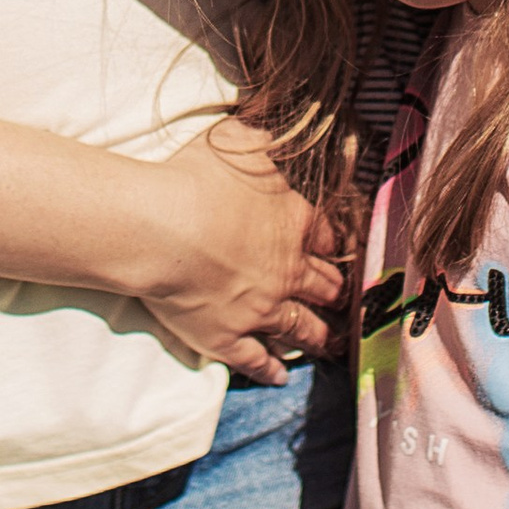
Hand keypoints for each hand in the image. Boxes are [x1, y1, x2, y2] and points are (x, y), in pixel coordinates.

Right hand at [144, 118, 343, 383]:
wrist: (160, 228)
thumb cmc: (197, 178)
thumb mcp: (241, 139)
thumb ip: (269, 139)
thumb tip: (285, 132)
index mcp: (295, 223)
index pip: (330, 240)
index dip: (340, 248)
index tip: (347, 256)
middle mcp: (288, 271)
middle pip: (324, 287)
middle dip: (338, 295)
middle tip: (346, 304)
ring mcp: (260, 310)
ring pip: (302, 329)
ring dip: (320, 337)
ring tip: (333, 346)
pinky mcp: (229, 338)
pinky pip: (257, 361)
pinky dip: (271, 370)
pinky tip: (281, 377)